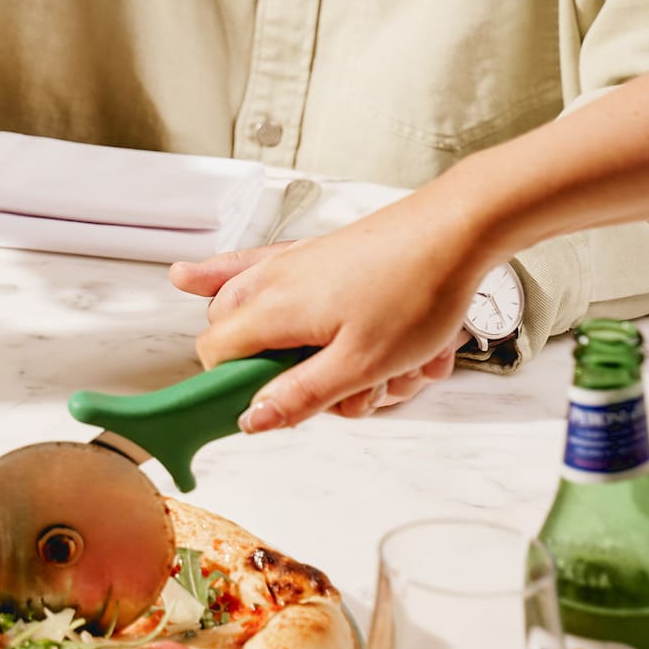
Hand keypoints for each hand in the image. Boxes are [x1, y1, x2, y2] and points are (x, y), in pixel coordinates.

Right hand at [167, 198, 500, 431]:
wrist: (458, 230)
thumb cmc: (418, 290)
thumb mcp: (361, 365)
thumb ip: (300, 395)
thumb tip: (251, 419)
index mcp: (273, 309)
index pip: (215, 355)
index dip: (236, 386)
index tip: (276, 406)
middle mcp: (271, 281)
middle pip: (230, 334)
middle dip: (273, 368)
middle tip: (328, 387)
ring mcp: (291, 264)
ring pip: (258, 313)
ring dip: (297, 345)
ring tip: (359, 359)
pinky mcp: (315, 254)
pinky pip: (259, 270)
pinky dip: (228, 276)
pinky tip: (190, 278)